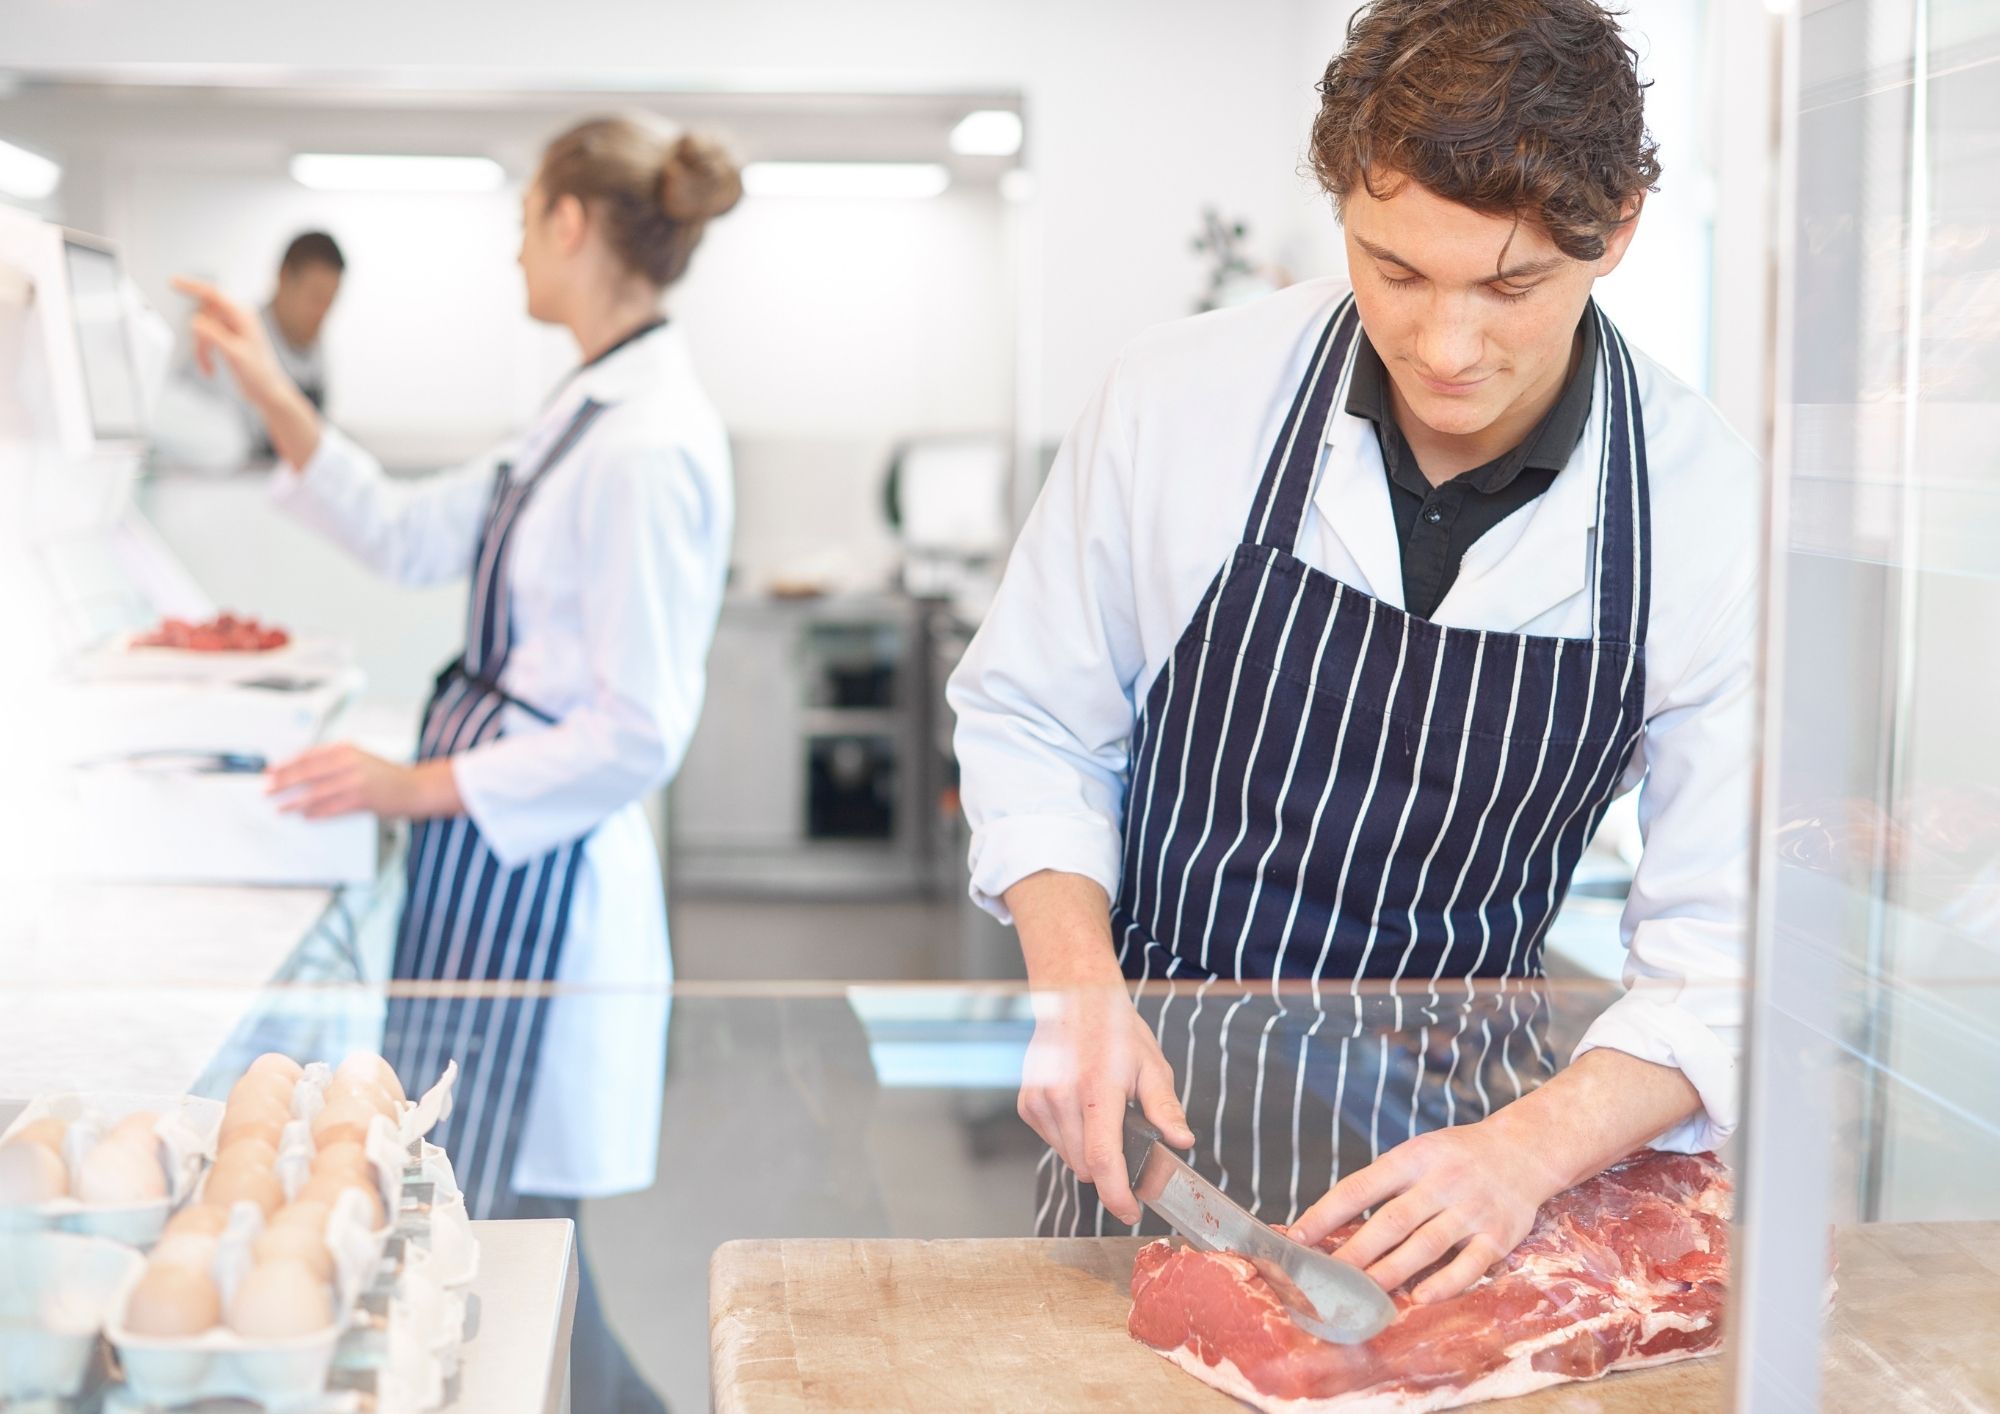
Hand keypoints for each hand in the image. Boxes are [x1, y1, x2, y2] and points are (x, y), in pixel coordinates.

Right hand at [171, 276, 321, 466]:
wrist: (268, 392)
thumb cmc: (259, 375)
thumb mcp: (234, 355)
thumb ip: (215, 336)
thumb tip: (195, 321)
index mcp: (243, 315)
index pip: (213, 294)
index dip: (192, 286)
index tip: (173, 281)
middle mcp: (238, 318)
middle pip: (203, 315)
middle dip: (199, 338)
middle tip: (202, 357)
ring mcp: (232, 328)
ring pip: (202, 329)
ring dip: (201, 349)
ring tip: (208, 368)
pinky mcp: (227, 338)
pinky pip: (206, 339)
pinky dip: (204, 354)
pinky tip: (209, 369)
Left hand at [267, 744, 461, 820]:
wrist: (414, 787)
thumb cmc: (386, 775)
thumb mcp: (359, 758)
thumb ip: (333, 761)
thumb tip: (301, 771)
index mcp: (346, 749)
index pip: (308, 755)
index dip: (286, 764)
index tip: (270, 772)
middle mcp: (349, 763)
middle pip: (307, 773)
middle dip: (283, 783)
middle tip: (267, 790)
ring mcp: (355, 782)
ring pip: (315, 793)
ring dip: (294, 802)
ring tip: (281, 808)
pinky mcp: (361, 800)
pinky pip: (331, 808)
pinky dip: (315, 813)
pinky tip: (305, 816)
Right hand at [1018, 980, 1194, 1224]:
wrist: (1073, 998)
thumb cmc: (1115, 1030)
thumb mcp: (1152, 1065)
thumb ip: (1165, 1109)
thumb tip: (1182, 1142)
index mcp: (1098, 1089)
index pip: (1103, 1159)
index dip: (1117, 1195)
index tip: (1131, 1211)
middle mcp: (1062, 1097)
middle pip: (1086, 1167)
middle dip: (1109, 1170)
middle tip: (1128, 1146)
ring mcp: (1040, 1101)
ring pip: (1068, 1158)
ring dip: (1089, 1154)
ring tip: (1102, 1117)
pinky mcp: (1027, 1104)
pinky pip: (1053, 1142)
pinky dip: (1070, 1138)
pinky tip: (1081, 1110)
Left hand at [1289, 1115, 1566, 1303]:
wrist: (1524, 1151)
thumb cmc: (1455, 1158)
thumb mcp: (1416, 1155)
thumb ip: (1380, 1186)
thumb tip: (1327, 1224)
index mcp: (1413, 1158)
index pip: (1360, 1187)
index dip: (1325, 1213)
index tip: (1295, 1237)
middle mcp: (1442, 1181)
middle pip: (1391, 1221)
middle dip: (1354, 1252)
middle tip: (1325, 1280)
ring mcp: (1472, 1209)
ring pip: (1426, 1245)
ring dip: (1391, 1272)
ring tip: (1362, 1294)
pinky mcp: (1500, 1235)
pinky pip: (1470, 1265)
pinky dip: (1445, 1284)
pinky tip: (1419, 1298)